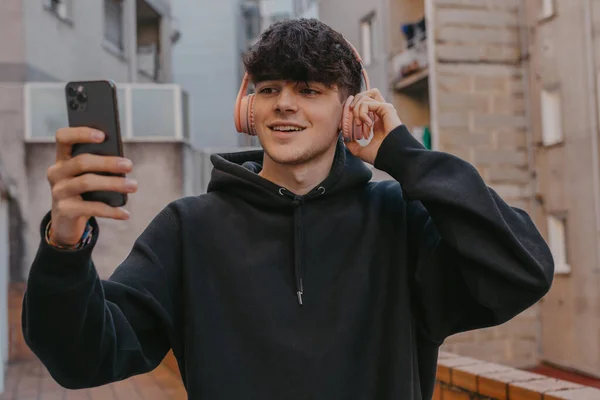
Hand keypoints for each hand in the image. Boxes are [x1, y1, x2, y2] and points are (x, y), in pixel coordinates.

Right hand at [47, 127, 136, 245]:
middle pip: (81, 161)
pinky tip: (126, 213)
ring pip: (86, 182)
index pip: (63, 137)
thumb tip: (123, 162)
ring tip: (133, 186)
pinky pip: (91, 208)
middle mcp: (56, 172)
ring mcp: (58, 192)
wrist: (67, 221)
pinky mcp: (64, 211)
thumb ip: (100, 165)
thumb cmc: (84, 192)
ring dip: (113, 183)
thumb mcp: (88, 175)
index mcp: (62, 158)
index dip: (81, 133)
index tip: (103, 136)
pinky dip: (111, 211)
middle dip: (108, 162)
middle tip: (129, 165)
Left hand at [344, 88, 401, 164]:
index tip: (343, 128)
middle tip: (350, 125)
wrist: (392, 156)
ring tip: (359, 124)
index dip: (348, 115)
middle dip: (350, 110)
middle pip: (360, 99)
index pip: (358, 108)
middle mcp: (379, 113)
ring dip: (356, 111)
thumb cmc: (380, 155)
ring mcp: (383, 109)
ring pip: (362, 97)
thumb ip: (352, 145)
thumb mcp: (360, 151)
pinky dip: (362, 113)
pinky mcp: (386, 107)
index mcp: (374, 122)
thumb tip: (344, 138)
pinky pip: (366, 102)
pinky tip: (367, 124)